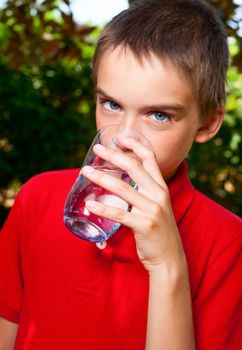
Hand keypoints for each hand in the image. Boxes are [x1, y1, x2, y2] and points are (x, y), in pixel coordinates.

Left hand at [82, 136, 185, 274]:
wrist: (169, 257)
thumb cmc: (157, 230)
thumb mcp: (155, 206)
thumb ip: (142, 192)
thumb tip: (119, 182)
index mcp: (161, 187)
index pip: (150, 158)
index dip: (135, 144)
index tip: (120, 137)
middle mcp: (158, 194)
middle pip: (134, 167)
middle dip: (114, 155)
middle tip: (97, 149)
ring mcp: (152, 210)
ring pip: (123, 189)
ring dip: (102, 178)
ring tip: (85, 172)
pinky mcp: (145, 225)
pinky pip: (120, 214)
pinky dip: (103, 208)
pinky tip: (90, 204)